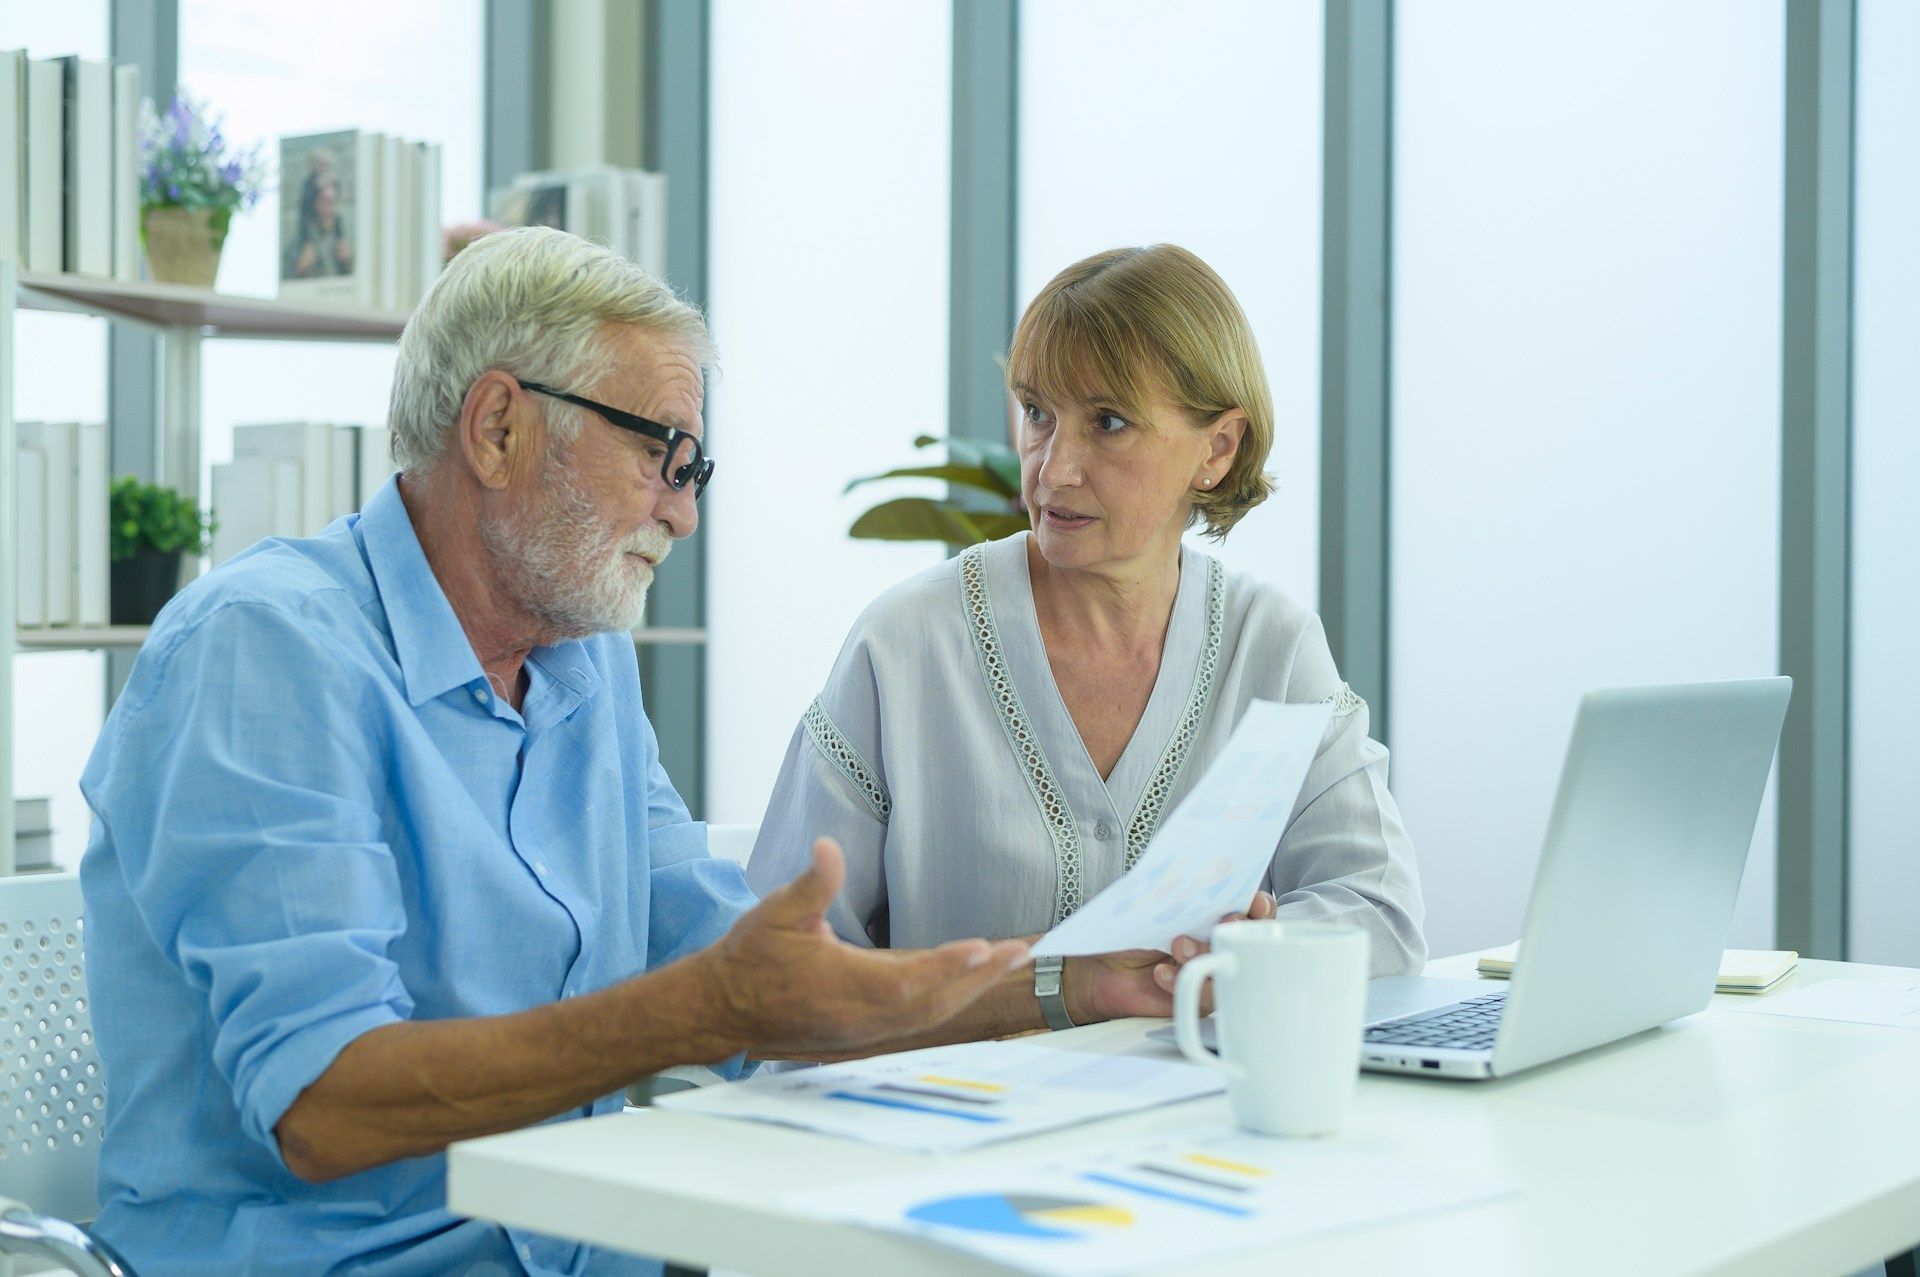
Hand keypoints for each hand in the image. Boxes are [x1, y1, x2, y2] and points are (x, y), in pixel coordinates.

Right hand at [700, 838, 1029, 1057]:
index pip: (910, 978)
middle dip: (982, 976)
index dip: (949, 964)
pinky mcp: (864, 1034)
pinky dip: (949, 1001)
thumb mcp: (777, 912)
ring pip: (932, 1014)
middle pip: (936, 1001)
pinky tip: (967, 983)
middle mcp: (862, 1016)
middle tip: (1021, 952)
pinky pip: (919, 1020)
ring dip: (971, 989)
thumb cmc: (749, 959)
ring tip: (1006, 962)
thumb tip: (828, 848)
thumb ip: (812, 882)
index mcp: (845, 986)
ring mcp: (865, 1030)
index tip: (985, 947)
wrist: (722, 1009)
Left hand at [1060, 891, 1277, 1021]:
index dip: (1260, 907)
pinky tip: (1160, 972)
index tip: (1255, 902)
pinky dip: (1182, 981)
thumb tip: (1198, 882)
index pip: (1252, 911)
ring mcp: (1211, 973)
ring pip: (1229, 969)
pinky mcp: (1197, 1001)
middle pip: (1249, 941)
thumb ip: (1181, 897)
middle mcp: (1219, 945)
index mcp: (1215, 916)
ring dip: (1206, 954)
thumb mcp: (1156, 908)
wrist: (1101, 969)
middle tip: (1225, 922)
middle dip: (1239, 930)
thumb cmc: (1131, 933)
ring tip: (1177, 945)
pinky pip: (1204, 995)